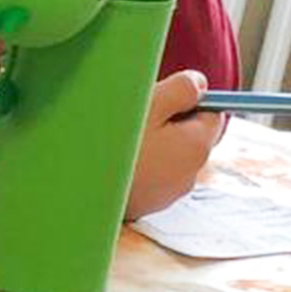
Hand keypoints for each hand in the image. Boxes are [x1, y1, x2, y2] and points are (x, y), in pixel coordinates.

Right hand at [126, 70, 218, 217]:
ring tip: (119, 140)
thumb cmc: (113, 145)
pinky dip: (139, 167)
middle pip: (189, 138)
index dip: (190, 101)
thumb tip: (200, 84)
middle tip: (133, 116)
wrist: (77, 190)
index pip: (213, 115)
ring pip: (169, 158)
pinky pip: (151, 178)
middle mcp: (189, 175)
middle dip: (168, 123)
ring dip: (152, 146)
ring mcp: (167, 195)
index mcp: (196, 147)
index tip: (162, 98)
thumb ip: (181, 89)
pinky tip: (113, 162)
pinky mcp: (146, 207)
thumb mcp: (148, 103)